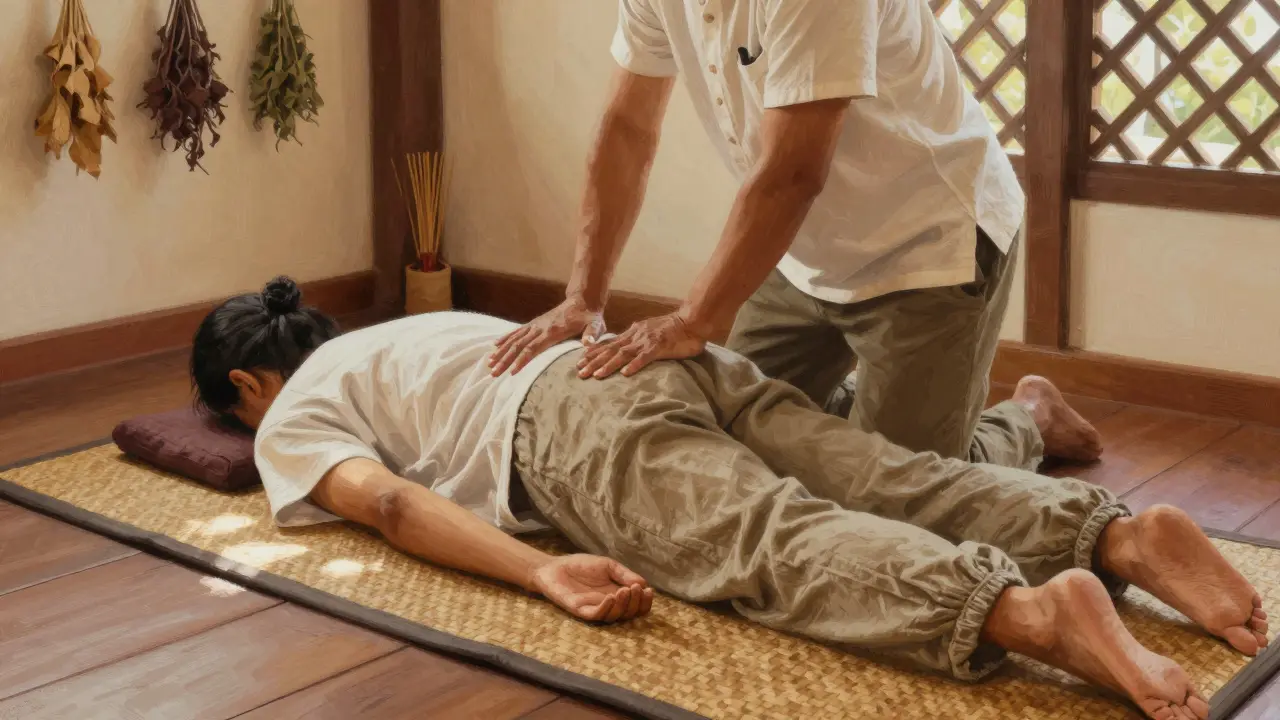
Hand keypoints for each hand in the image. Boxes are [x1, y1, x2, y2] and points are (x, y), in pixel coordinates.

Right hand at [489, 298, 606, 375]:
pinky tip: (494, 346)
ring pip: (514, 339)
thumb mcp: (596, 325)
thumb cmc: (590, 316)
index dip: (522, 360)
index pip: (533, 348)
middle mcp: (540, 328)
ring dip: (501, 352)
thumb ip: (592, 334)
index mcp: (552, 331)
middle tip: (493, 374)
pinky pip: (516, 332)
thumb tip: (588, 344)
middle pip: (518, 346)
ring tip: (489, 364)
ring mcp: (535, 325)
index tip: (512, 372)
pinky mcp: (534, 323)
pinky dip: (504, 339)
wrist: (583, 300)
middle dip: (505, 360)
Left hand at [529, 554, 653, 622]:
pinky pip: (596, 615)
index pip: (636, 606)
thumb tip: (643, 584)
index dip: (645, 602)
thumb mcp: (608, 565)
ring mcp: (594, 609)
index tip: (648, 590)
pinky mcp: (581, 611)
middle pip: (629, 614)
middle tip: (635, 588)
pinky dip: (606, 608)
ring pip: (615, 616)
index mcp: (617, 595)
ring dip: (623, 605)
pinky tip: (611, 597)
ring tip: (625, 590)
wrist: (554, 567)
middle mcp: (608, 606)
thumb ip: (624, 574)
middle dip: (635, 603)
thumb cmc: (581, 566)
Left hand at [577, 312, 705, 379]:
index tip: (580, 361)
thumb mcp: (651, 334)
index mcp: (634, 332)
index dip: (594, 352)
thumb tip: (630, 353)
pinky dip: (634, 365)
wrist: (692, 320)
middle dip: (593, 361)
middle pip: (610, 349)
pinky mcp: (659, 346)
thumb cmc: (675, 330)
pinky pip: (645, 357)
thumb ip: (640, 342)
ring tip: (595, 376)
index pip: (609, 343)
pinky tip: (625, 374)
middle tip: (578, 372)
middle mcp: (636, 335)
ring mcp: (647, 341)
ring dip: (607, 365)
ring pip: (622, 354)